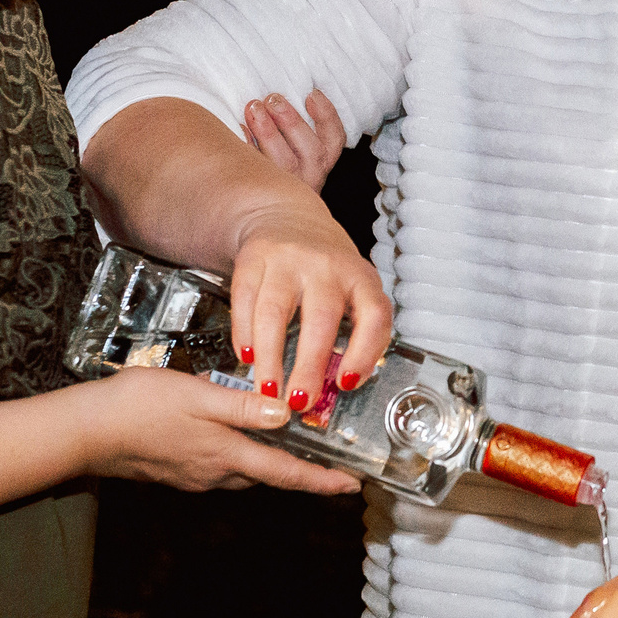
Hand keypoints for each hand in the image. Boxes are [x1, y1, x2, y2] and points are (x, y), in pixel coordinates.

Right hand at [71, 365, 359, 495]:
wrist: (85, 433)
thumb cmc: (138, 407)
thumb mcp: (196, 396)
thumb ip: (243, 408)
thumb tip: (287, 415)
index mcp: (226, 455)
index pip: (286, 473)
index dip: (323, 482)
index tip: (353, 486)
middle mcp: (216, 474)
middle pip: (270, 474)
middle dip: (301, 469)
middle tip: (329, 457)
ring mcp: (196, 476)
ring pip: (245, 470)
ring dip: (269, 461)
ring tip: (289, 441)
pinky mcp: (178, 471)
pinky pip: (222, 466)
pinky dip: (241, 455)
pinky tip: (237, 435)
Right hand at [227, 204, 392, 419]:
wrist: (286, 216)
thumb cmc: (326, 267)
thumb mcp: (354, 289)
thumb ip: (356, 331)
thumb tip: (342, 386)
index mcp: (361, 277)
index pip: (374, 315)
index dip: (364, 353)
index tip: (347, 384)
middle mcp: (327, 266)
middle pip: (320, 319)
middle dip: (309, 365)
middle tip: (300, 401)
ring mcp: (288, 259)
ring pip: (275, 312)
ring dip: (270, 357)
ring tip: (267, 391)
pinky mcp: (253, 258)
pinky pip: (245, 299)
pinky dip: (244, 332)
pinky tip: (246, 356)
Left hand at [241, 90, 346, 192]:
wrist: (266, 208)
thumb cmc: (281, 164)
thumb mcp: (297, 148)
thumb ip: (295, 126)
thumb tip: (280, 96)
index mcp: (322, 162)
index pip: (334, 139)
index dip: (326, 115)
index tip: (311, 94)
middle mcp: (310, 177)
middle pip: (312, 151)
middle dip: (292, 121)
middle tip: (273, 99)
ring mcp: (287, 188)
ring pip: (284, 163)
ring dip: (269, 132)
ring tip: (254, 108)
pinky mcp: (263, 194)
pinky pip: (255, 172)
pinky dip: (247, 148)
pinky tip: (239, 128)